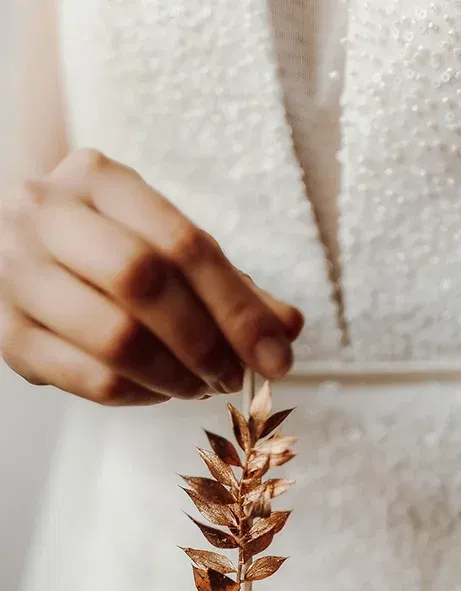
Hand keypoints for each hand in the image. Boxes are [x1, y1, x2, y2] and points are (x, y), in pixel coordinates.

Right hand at [0, 149, 302, 404]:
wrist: (3, 247)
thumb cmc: (102, 246)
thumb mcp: (161, 244)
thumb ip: (228, 283)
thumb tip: (287, 327)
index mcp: (98, 179)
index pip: (183, 243)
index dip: (239, 308)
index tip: (277, 357)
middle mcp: (46, 215)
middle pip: (143, 282)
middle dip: (205, 342)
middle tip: (233, 376)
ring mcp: (17, 274)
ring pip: (115, 338)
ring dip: (175, 377)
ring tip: (200, 387)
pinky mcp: (8, 335)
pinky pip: (90, 380)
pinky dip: (140, 396)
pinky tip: (159, 392)